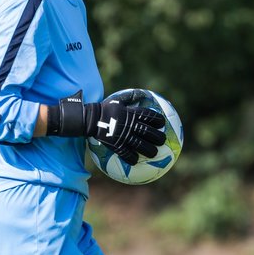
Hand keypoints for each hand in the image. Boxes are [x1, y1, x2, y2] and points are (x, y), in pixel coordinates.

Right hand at [49, 90, 165, 164]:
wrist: (90, 119)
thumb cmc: (104, 108)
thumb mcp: (117, 101)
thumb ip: (128, 99)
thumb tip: (138, 93)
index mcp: (131, 114)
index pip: (148, 116)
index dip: (157, 120)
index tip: (162, 123)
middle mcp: (130, 125)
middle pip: (147, 132)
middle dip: (157, 137)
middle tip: (163, 140)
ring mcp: (123, 136)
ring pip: (140, 144)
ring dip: (149, 150)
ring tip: (154, 153)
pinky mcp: (116, 144)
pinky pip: (126, 153)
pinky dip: (132, 158)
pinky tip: (136, 161)